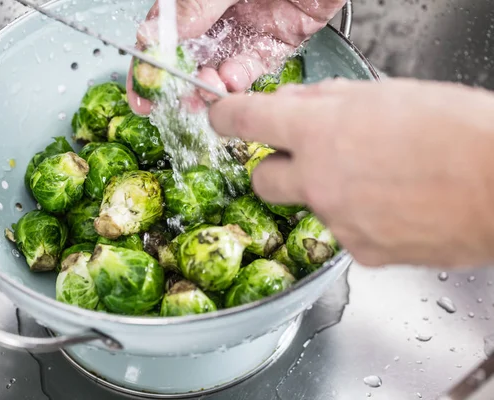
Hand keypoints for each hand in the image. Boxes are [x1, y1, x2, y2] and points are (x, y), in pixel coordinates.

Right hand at [127, 0, 346, 114]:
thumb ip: (193, 6)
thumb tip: (150, 36)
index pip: (163, 33)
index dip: (149, 64)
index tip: (142, 94)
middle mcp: (218, 11)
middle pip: (191, 56)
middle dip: (184, 82)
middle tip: (182, 99)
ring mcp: (247, 26)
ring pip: (221, 66)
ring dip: (212, 84)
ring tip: (210, 89)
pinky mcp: (278, 37)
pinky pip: (255, 64)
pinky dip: (242, 77)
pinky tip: (233, 78)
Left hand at [208, 78, 493, 267]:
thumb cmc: (458, 132)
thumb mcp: (386, 96)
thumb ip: (327, 102)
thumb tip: (293, 105)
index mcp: (319, 132)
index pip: (246, 121)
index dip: (226, 117)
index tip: (221, 119)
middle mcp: (318, 180)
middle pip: (262, 179)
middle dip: (274, 168)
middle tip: (303, 158)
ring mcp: (337, 220)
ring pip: (309, 206)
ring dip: (326, 192)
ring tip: (376, 179)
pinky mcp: (360, 251)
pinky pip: (343, 232)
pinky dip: (358, 219)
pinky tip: (392, 206)